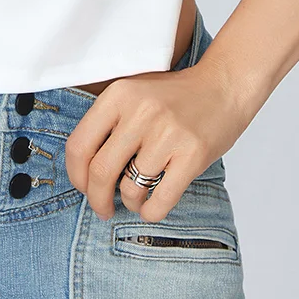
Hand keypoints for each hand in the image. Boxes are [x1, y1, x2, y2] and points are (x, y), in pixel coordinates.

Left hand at [64, 62, 250, 221]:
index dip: (76, 175)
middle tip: (102, 208)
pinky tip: (151, 207)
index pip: (79, 145)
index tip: (84, 188)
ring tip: (135, 199)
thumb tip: (84, 174)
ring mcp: (168, 133)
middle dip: (97, 199)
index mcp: (119, 94)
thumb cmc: (173, 97)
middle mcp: (141, 111)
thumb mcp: (133, 94)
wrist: (223, 86)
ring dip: (129, 203)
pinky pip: (161, 200)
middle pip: (100, 171)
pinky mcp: (193, 154)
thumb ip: (107, 124)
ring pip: (131, 188)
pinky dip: (151, 212)